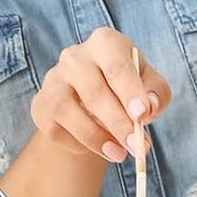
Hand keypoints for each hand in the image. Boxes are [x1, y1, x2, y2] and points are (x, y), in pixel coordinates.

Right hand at [29, 28, 169, 163]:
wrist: (91, 100)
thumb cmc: (126, 88)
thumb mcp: (150, 85)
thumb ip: (156, 94)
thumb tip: (148, 107)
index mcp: (105, 43)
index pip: (117, 66)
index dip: (130, 91)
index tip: (142, 115)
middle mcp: (74, 56)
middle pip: (93, 90)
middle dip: (117, 122)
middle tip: (136, 146)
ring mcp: (53, 79)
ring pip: (66, 109)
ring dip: (95, 137)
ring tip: (119, 154)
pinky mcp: (41, 104)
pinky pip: (55, 129)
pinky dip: (78, 144)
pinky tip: (96, 147)